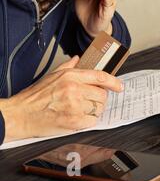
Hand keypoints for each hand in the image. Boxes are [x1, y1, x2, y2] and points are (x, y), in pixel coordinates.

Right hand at [1, 56, 123, 142]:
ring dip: (93, 110)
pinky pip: (93, 121)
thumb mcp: (51, 76)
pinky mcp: (74, 122)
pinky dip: (88, 121)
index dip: (113, 82)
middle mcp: (74, 90)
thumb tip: (79, 59)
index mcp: (70, 77)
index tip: (119, 86)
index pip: (100, 76)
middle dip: (98, 99)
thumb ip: (68, 67)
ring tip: (80, 110)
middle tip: (88, 101)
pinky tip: (77, 118)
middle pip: (102, 94)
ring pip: (99, 108)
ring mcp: (75, 106)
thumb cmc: (34, 97)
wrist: (20, 115)